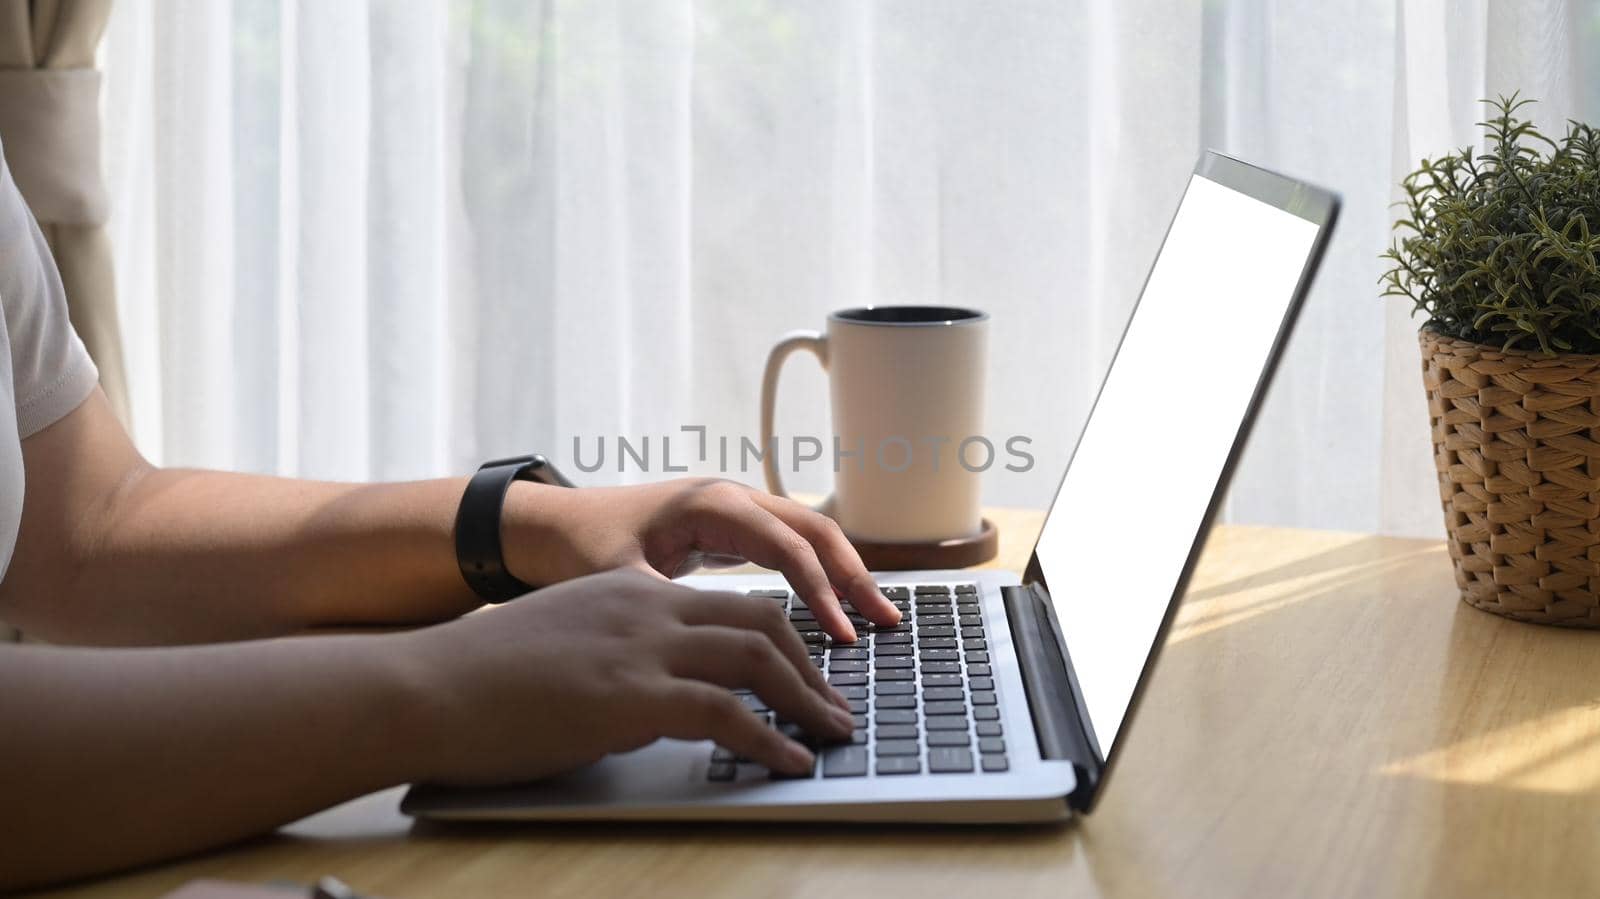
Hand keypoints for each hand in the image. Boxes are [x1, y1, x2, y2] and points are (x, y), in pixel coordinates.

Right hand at [402, 569, 853, 782]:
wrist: (421, 688)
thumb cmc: (477, 681)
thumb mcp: (563, 646)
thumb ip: (617, 658)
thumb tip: (658, 700)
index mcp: (629, 590)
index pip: (730, 602)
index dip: (782, 637)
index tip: (807, 671)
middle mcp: (645, 605)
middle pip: (762, 619)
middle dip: (812, 665)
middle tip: (835, 705)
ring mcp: (640, 646)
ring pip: (759, 657)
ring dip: (809, 701)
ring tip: (833, 735)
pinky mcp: (630, 694)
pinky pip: (727, 712)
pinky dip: (771, 740)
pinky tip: (790, 762)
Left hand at [501, 478, 899, 640]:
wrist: (553, 525)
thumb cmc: (580, 547)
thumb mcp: (618, 580)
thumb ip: (666, 605)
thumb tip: (705, 644)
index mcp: (712, 505)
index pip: (787, 546)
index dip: (820, 591)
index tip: (841, 635)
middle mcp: (733, 499)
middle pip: (814, 529)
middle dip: (854, 575)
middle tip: (887, 622)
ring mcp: (737, 510)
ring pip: (809, 534)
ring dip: (845, 572)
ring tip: (878, 617)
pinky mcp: (733, 529)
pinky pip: (790, 545)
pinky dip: (820, 573)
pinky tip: (837, 608)